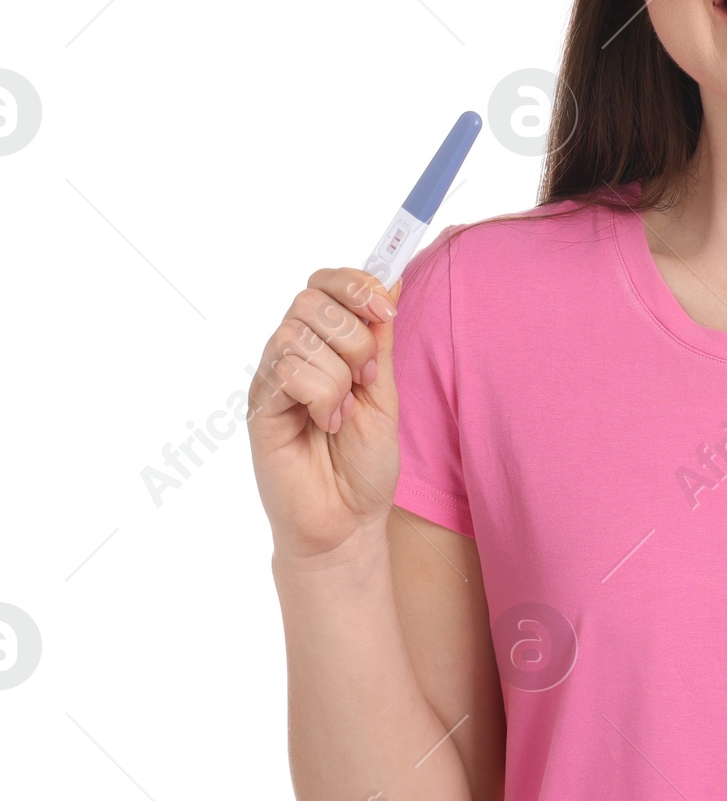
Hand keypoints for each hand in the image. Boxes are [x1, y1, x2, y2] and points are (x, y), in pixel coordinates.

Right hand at [246, 266, 404, 560]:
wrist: (348, 521)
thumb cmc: (363, 463)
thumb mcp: (384, 392)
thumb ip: (380, 339)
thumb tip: (393, 279)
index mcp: (324, 345)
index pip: (324, 284)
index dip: (356, 285)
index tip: (387, 311)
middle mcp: (292, 355)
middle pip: (310, 299)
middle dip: (353, 335)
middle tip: (366, 379)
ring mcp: (272, 379)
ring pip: (299, 335)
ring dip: (338, 373)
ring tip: (344, 412)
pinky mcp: (259, 407)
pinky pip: (287, 371)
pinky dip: (322, 396)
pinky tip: (326, 423)